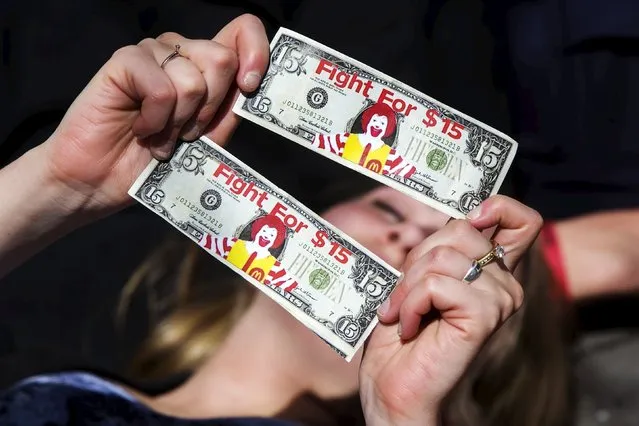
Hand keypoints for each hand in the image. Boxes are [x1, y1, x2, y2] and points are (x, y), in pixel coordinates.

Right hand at [40, 14, 268, 214]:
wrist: (102, 181)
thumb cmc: (153, 161)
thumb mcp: (206, 140)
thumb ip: (230, 112)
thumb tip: (255, 87)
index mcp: (205, 66)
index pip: (242, 31)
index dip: (256, 52)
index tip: (249, 87)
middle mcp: (181, 52)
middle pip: (222, 59)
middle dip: (209, 109)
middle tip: (185, 134)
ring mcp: (153, 53)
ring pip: (193, 79)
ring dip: (179, 123)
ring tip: (160, 138)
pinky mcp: (126, 61)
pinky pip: (162, 90)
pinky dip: (156, 121)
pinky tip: (140, 129)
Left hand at [359, 196, 542, 424]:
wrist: (394, 387)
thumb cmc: (403, 334)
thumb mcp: (417, 278)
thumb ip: (438, 249)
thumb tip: (454, 218)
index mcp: (491, 271)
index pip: (521, 221)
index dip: (499, 205)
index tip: (472, 215)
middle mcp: (504, 284)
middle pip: (459, 230)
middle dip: (416, 259)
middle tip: (404, 295)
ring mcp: (499, 300)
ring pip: (442, 258)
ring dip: (407, 287)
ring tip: (403, 315)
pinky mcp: (484, 317)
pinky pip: (436, 285)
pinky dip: (410, 304)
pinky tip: (411, 327)